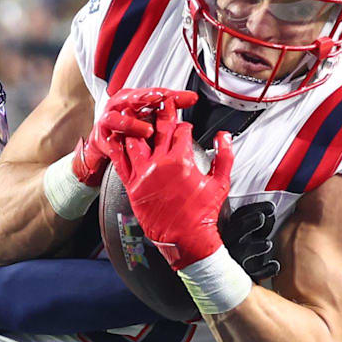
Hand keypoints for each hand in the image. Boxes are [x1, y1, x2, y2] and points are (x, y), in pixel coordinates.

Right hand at [72, 88, 196, 186]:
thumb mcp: (151, 113)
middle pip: (132, 98)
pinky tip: (125, 147)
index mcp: (133, 96)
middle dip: (145, 98)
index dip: (169, 94)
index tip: (187, 98)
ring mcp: (108, 120)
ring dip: (131, 124)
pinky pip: (108, 140)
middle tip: (159, 99)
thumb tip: (193, 97)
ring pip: (116, 118)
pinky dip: (115, 144)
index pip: (153, 93)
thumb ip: (171, 105)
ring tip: (148, 131)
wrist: (105, 140)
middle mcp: (119, 105)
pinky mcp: (101, 138)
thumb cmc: (130, 123)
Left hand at [106, 101, 232, 270]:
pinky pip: (120, 162)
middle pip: (158, 128)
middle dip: (160, 113)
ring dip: (136, 125)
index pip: (181, 130)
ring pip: (136, 140)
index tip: (184, 125)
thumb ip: (225, 156)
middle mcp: (161, 164)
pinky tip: (116, 137)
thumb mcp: (220, 183)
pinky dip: (117, 147)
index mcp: (182, 161)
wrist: (186, 239)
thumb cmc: (202, 214)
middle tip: (159, 102)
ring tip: (135, 114)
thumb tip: (224, 136)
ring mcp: (144, 174)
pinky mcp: (133, 186)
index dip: (183, 124)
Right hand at [221, 201, 279, 281]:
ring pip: (240, 252)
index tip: (271, 207)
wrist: (241, 276)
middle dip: (249, 223)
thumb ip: (258, 221)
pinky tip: (274, 265)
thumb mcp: (251, 232)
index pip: (238, 215)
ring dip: (255, 247)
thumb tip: (272, 210)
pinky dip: (265, 270)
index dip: (254, 209)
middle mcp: (230, 243)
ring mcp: (235, 260)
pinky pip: (254, 274)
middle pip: (235, 231)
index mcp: (231, 229)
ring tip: (267, 244)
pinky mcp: (245, 276)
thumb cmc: (250, 247)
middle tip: (262, 217)